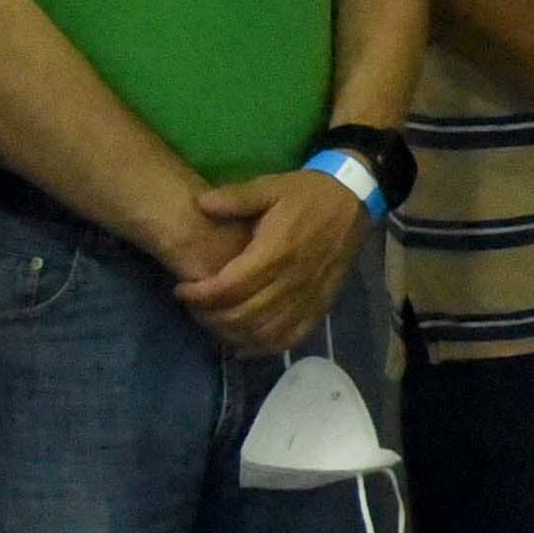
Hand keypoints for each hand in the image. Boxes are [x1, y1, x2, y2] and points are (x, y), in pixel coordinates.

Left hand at [171, 171, 366, 354]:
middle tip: (192, 306)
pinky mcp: (319, 307)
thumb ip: (236, 198)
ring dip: (232, 334)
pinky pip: (288, 338)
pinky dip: (263, 346)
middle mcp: (292, 281)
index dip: (201, 295)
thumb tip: (201, 204)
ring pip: (263, 333)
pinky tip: (244, 341)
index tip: (181, 290)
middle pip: (242, 315)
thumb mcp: (270, 186)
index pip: (230, 287)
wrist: (352, 201)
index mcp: (276, 251)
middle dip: (210, 316)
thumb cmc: (307, 194)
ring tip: (213, 321)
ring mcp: (308, 298)